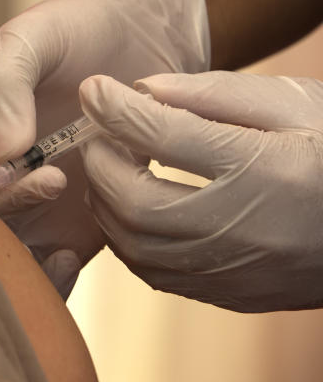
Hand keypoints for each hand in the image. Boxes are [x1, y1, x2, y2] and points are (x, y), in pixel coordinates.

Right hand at [0, 0, 209, 285]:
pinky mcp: (62, 232)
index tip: (42, 173)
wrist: (140, 39)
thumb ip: (4, 85)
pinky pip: (46, 275)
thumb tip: (1, 152)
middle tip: (63, 182)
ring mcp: (23, 213)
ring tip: (82, 222)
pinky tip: (84, 249)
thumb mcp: (29, 38)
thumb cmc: (73, 30)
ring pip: (7, 264)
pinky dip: (56, 280)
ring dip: (36, 263)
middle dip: (14, 225)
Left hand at [81, 72, 322, 311]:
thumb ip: (214, 93)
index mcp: (266, 169)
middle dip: (102, 163)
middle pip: (137, 201)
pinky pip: (152, 273)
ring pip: (136, 245)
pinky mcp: (230, 294)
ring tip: (111, 166)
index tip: (92, 88)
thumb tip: (143, 88)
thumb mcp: (291, 102)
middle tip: (98, 133)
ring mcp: (236, 269)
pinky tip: (129, 207)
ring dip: (106, 203)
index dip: (117, 109)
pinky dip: (125, 238)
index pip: (165, 136)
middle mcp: (245, 227)